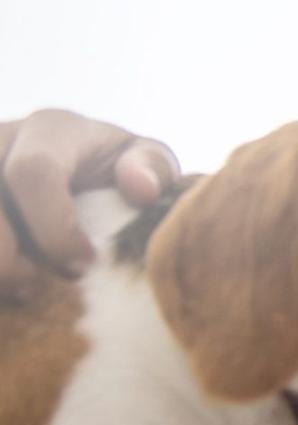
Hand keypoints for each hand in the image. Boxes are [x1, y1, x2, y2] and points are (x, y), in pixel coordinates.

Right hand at [0, 109, 178, 295]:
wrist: (85, 177)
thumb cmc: (119, 173)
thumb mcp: (147, 163)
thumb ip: (152, 168)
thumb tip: (139, 188)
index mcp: (52, 128)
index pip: (32, 173)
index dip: (53, 228)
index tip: (82, 267)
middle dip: (8, 257)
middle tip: (37, 289)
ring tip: (17, 292)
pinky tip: (3, 291)